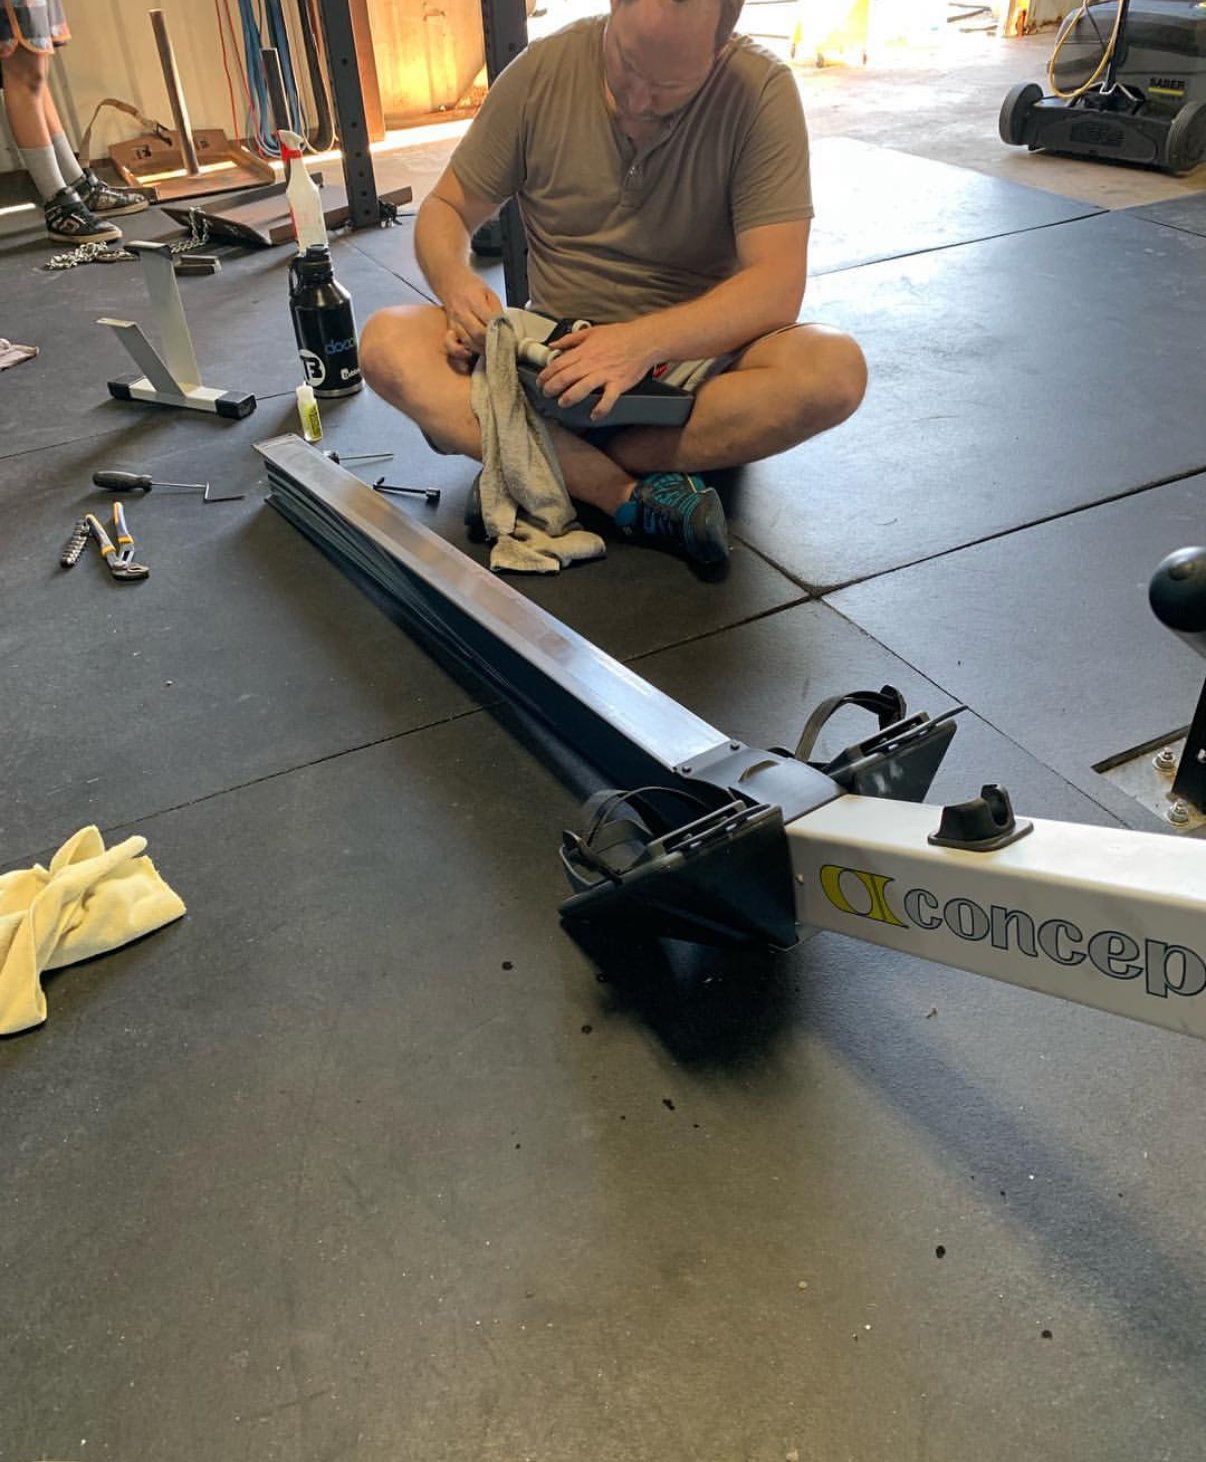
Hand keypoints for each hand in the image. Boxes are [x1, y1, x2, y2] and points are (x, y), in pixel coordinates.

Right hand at [440, 272, 503, 369]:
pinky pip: (452, 346)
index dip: (499, 332)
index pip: (488, 321)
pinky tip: (469, 354)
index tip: (508, 338)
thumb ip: (497, 311)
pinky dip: (461, 353)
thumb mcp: (489, 293)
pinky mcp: (450, 330)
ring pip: (468, 342)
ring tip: (490, 351)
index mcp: (473, 301)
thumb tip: (505, 328)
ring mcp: (454, 323)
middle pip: (478, 334)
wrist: (450, 282)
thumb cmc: (472, 288)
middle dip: (491, 343)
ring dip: (481, 350)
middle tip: (501, 347)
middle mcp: (462, 313)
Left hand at [537, 322, 658, 421]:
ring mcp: (605, 374)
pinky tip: (594, 415)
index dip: (546, 374)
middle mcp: (592, 363)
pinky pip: (608, 399)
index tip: (541, 381)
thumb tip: (554, 344)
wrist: (643, 341)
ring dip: (569, 397)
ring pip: (582, 388)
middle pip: (566, 377)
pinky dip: (600, 408)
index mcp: (584, 351)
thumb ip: (570, 339)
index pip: (559, 364)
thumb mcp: (591, 332)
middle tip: (546, 393)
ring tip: (563, 402)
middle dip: (552, 387)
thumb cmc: (620, 336)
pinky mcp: (618, 384)